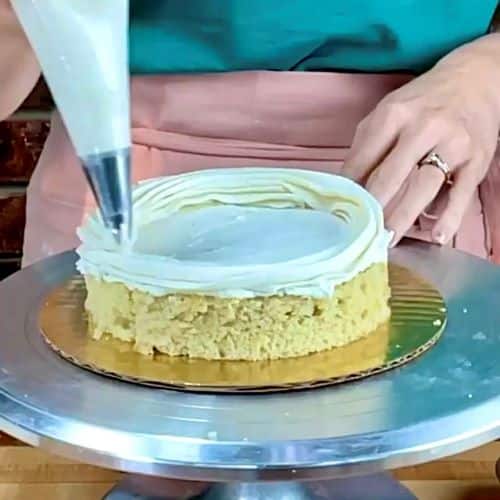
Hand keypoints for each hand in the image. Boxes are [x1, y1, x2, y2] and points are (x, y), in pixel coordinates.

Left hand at [342, 36, 499, 245]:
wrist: (475, 78)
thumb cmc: (422, 102)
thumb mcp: (388, 111)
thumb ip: (367, 146)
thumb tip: (346, 185)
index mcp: (393, 115)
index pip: (363, 159)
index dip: (349, 189)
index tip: (339, 213)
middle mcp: (422, 128)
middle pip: (391, 175)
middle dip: (373, 206)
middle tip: (360, 233)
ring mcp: (452, 143)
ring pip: (423, 185)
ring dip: (404, 216)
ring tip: (388, 239)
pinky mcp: (476, 159)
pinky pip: (461, 192)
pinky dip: (450, 216)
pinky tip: (436, 235)